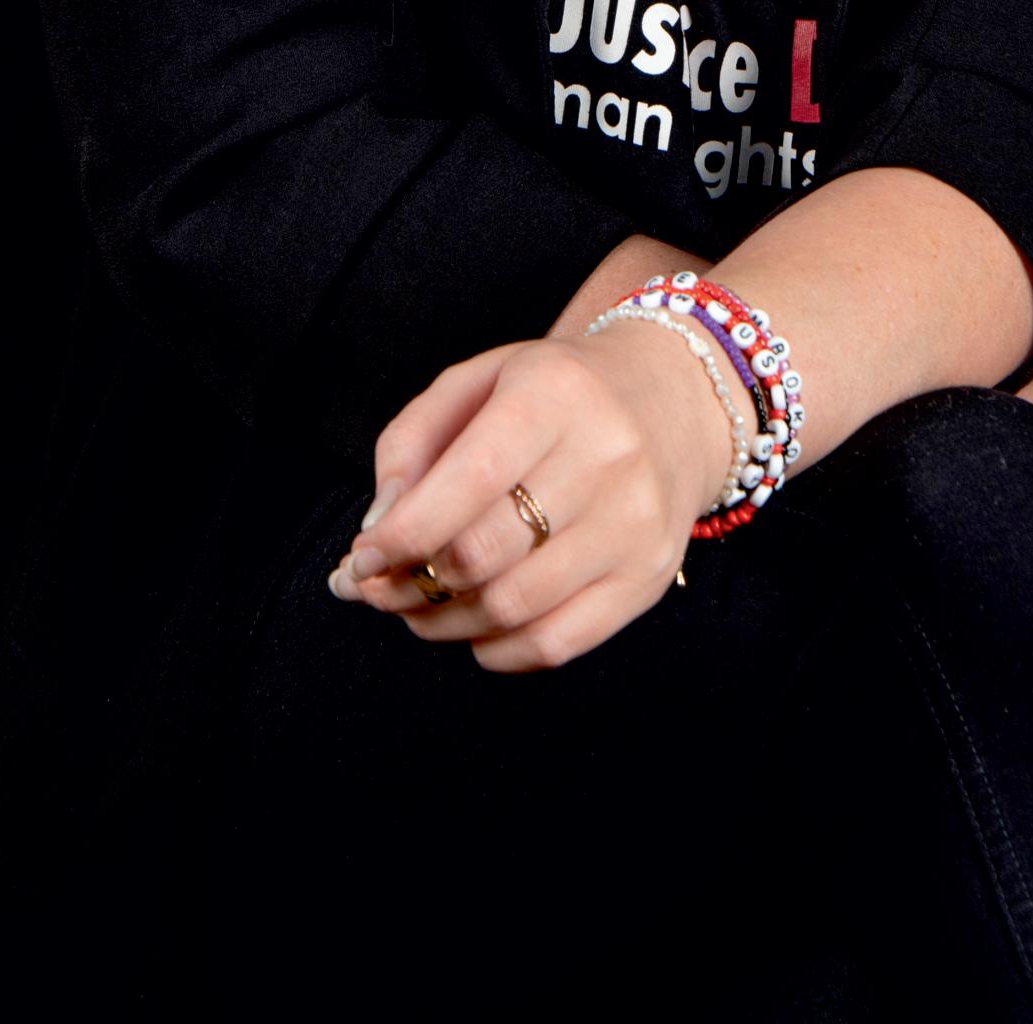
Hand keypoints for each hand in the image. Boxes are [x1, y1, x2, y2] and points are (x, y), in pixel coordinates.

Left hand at [329, 316, 739, 667]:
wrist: (671, 400)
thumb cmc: (552, 394)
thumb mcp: (478, 383)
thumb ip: (411, 445)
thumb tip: (379, 528)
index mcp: (556, 393)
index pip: (470, 481)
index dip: (402, 535)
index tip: (361, 560)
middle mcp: (607, 455)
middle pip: (485, 552)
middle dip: (412, 584)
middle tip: (381, 588)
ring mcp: (635, 521)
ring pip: (514, 607)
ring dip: (446, 622)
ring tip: (422, 606)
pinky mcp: (648, 575)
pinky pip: (557, 644)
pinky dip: (498, 650)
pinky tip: (478, 624)